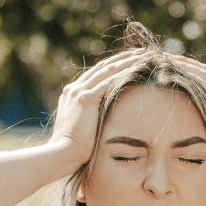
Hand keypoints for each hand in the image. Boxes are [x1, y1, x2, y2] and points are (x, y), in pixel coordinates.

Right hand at [49, 49, 150, 165]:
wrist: (62, 153)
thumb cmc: (73, 149)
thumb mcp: (80, 129)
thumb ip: (89, 119)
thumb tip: (102, 123)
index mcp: (72, 94)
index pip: (96, 74)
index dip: (113, 66)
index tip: (129, 62)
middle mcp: (74, 89)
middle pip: (102, 67)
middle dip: (122, 58)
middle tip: (140, 52)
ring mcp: (79, 92)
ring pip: (107, 70)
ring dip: (126, 62)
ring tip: (143, 56)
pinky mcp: (86, 98)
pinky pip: (109, 81)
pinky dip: (123, 73)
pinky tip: (137, 69)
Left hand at [168, 55, 205, 179]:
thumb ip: (201, 126)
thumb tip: (183, 127)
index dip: (188, 69)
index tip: (168, 64)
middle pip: (205, 71)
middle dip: (183, 63)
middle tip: (162, 57)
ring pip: (204, 74)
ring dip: (183, 65)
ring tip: (164, 60)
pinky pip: (205, 85)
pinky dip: (189, 77)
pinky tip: (172, 73)